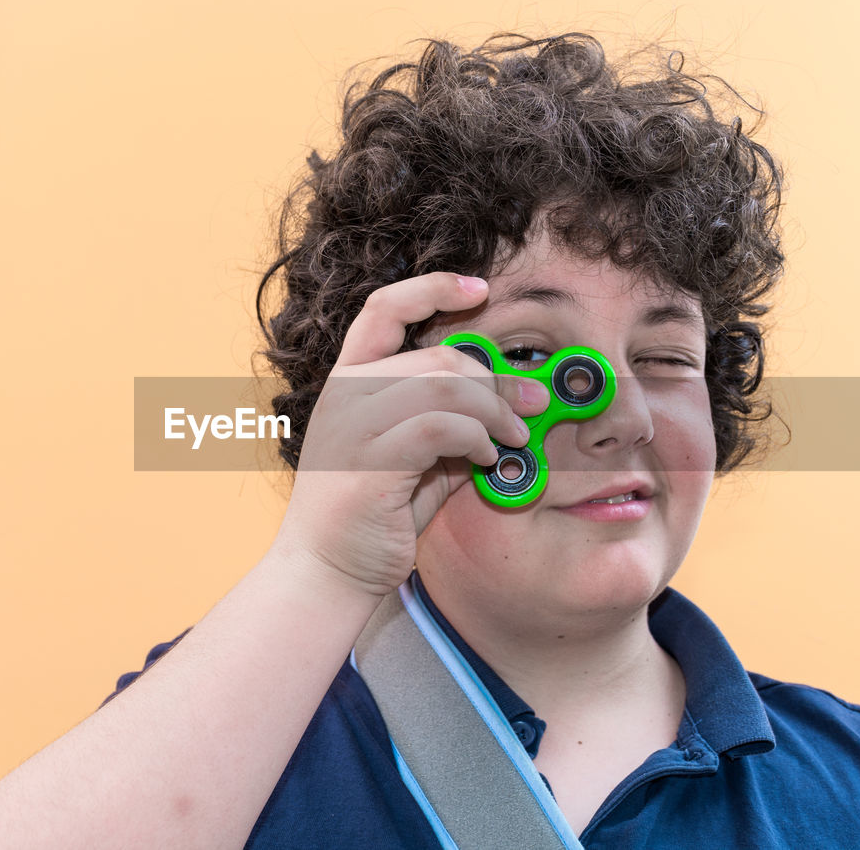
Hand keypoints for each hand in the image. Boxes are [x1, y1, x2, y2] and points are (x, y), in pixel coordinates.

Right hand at [272, 272, 548, 596]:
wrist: (326, 571)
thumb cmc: (371, 514)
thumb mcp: (415, 457)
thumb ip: (450, 424)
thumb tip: (514, 402)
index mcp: (348, 381)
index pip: (384, 308)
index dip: (434, 288)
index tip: (480, 289)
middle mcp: (344, 394)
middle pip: (436, 355)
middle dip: (498, 377)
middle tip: (534, 401)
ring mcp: (352, 426)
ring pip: (443, 385)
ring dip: (494, 409)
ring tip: (516, 435)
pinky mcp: (368, 462)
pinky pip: (439, 427)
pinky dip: (476, 437)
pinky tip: (487, 456)